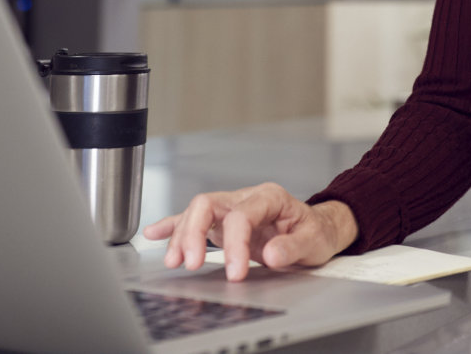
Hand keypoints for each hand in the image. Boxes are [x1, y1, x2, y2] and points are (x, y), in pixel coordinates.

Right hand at [142, 183, 357, 281]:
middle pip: (208, 204)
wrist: (317, 229)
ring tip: (173, 261)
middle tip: (193, 265)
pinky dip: (172, 225)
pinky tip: (153, 233)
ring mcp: (232, 208)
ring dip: (181, 235)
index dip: (234, 245)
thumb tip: (271, 255)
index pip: (242, 216)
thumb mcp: (314, 241)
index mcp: (269, 197)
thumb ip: (293, 246)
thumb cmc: (315, 232)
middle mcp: (246, 198)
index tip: (235, 273)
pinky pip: (193, 219)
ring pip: (196, 212)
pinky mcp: (222, 222)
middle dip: (195, 234)